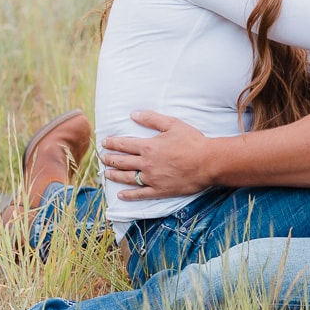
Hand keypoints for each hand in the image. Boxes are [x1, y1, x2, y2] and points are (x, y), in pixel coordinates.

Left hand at [100, 111, 214, 199]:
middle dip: (109, 159)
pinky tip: (120, 195)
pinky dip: (129, 195)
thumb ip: (152, 119)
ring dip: (114, 175)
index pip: (124, 145)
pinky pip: (140, 194)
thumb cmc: (192, 141)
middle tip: (102, 158)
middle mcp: (147, 163)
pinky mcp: (160, 190)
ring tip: (106, 173)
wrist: (208, 162)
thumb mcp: (173, 124)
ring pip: (127, 178)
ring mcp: (152, 179)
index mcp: (148, 146)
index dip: (112, 143)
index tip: (104, 142)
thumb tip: (133, 114)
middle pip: (122, 162)